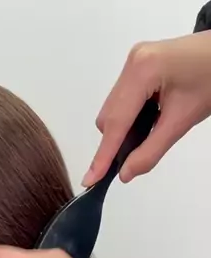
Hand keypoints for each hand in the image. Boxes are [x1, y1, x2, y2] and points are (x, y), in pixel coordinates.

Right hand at [83, 30, 210, 185]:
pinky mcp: (138, 65)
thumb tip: (126, 173)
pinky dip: (131, 117)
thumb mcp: (183, 120)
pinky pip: (123, 99)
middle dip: (116, 141)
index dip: (104, 154)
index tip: (91, 179)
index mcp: (143, 70)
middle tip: (131, 162)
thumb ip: (151, 151)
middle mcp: (133, 62)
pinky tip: (149, 121)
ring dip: (125, 129)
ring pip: (114, 108)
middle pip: (109, 115)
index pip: (116, 121)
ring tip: (150, 134)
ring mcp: (134, 61)